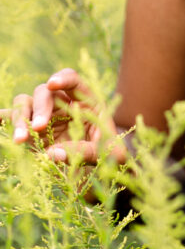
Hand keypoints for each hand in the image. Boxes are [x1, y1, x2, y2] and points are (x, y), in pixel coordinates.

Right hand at [1, 68, 124, 165]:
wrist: (100, 169)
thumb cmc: (109, 156)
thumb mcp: (110, 155)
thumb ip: (84, 152)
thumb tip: (52, 154)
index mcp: (87, 101)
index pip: (73, 80)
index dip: (63, 78)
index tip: (52, 83)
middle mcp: (62, 104)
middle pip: (44, 93)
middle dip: (39, 108)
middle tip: (38, 128)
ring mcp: (44, 116)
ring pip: (25, 104)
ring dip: (20, 118)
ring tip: (20, 140)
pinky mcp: (30, 131)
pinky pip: (11, 119)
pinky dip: (2, 118)